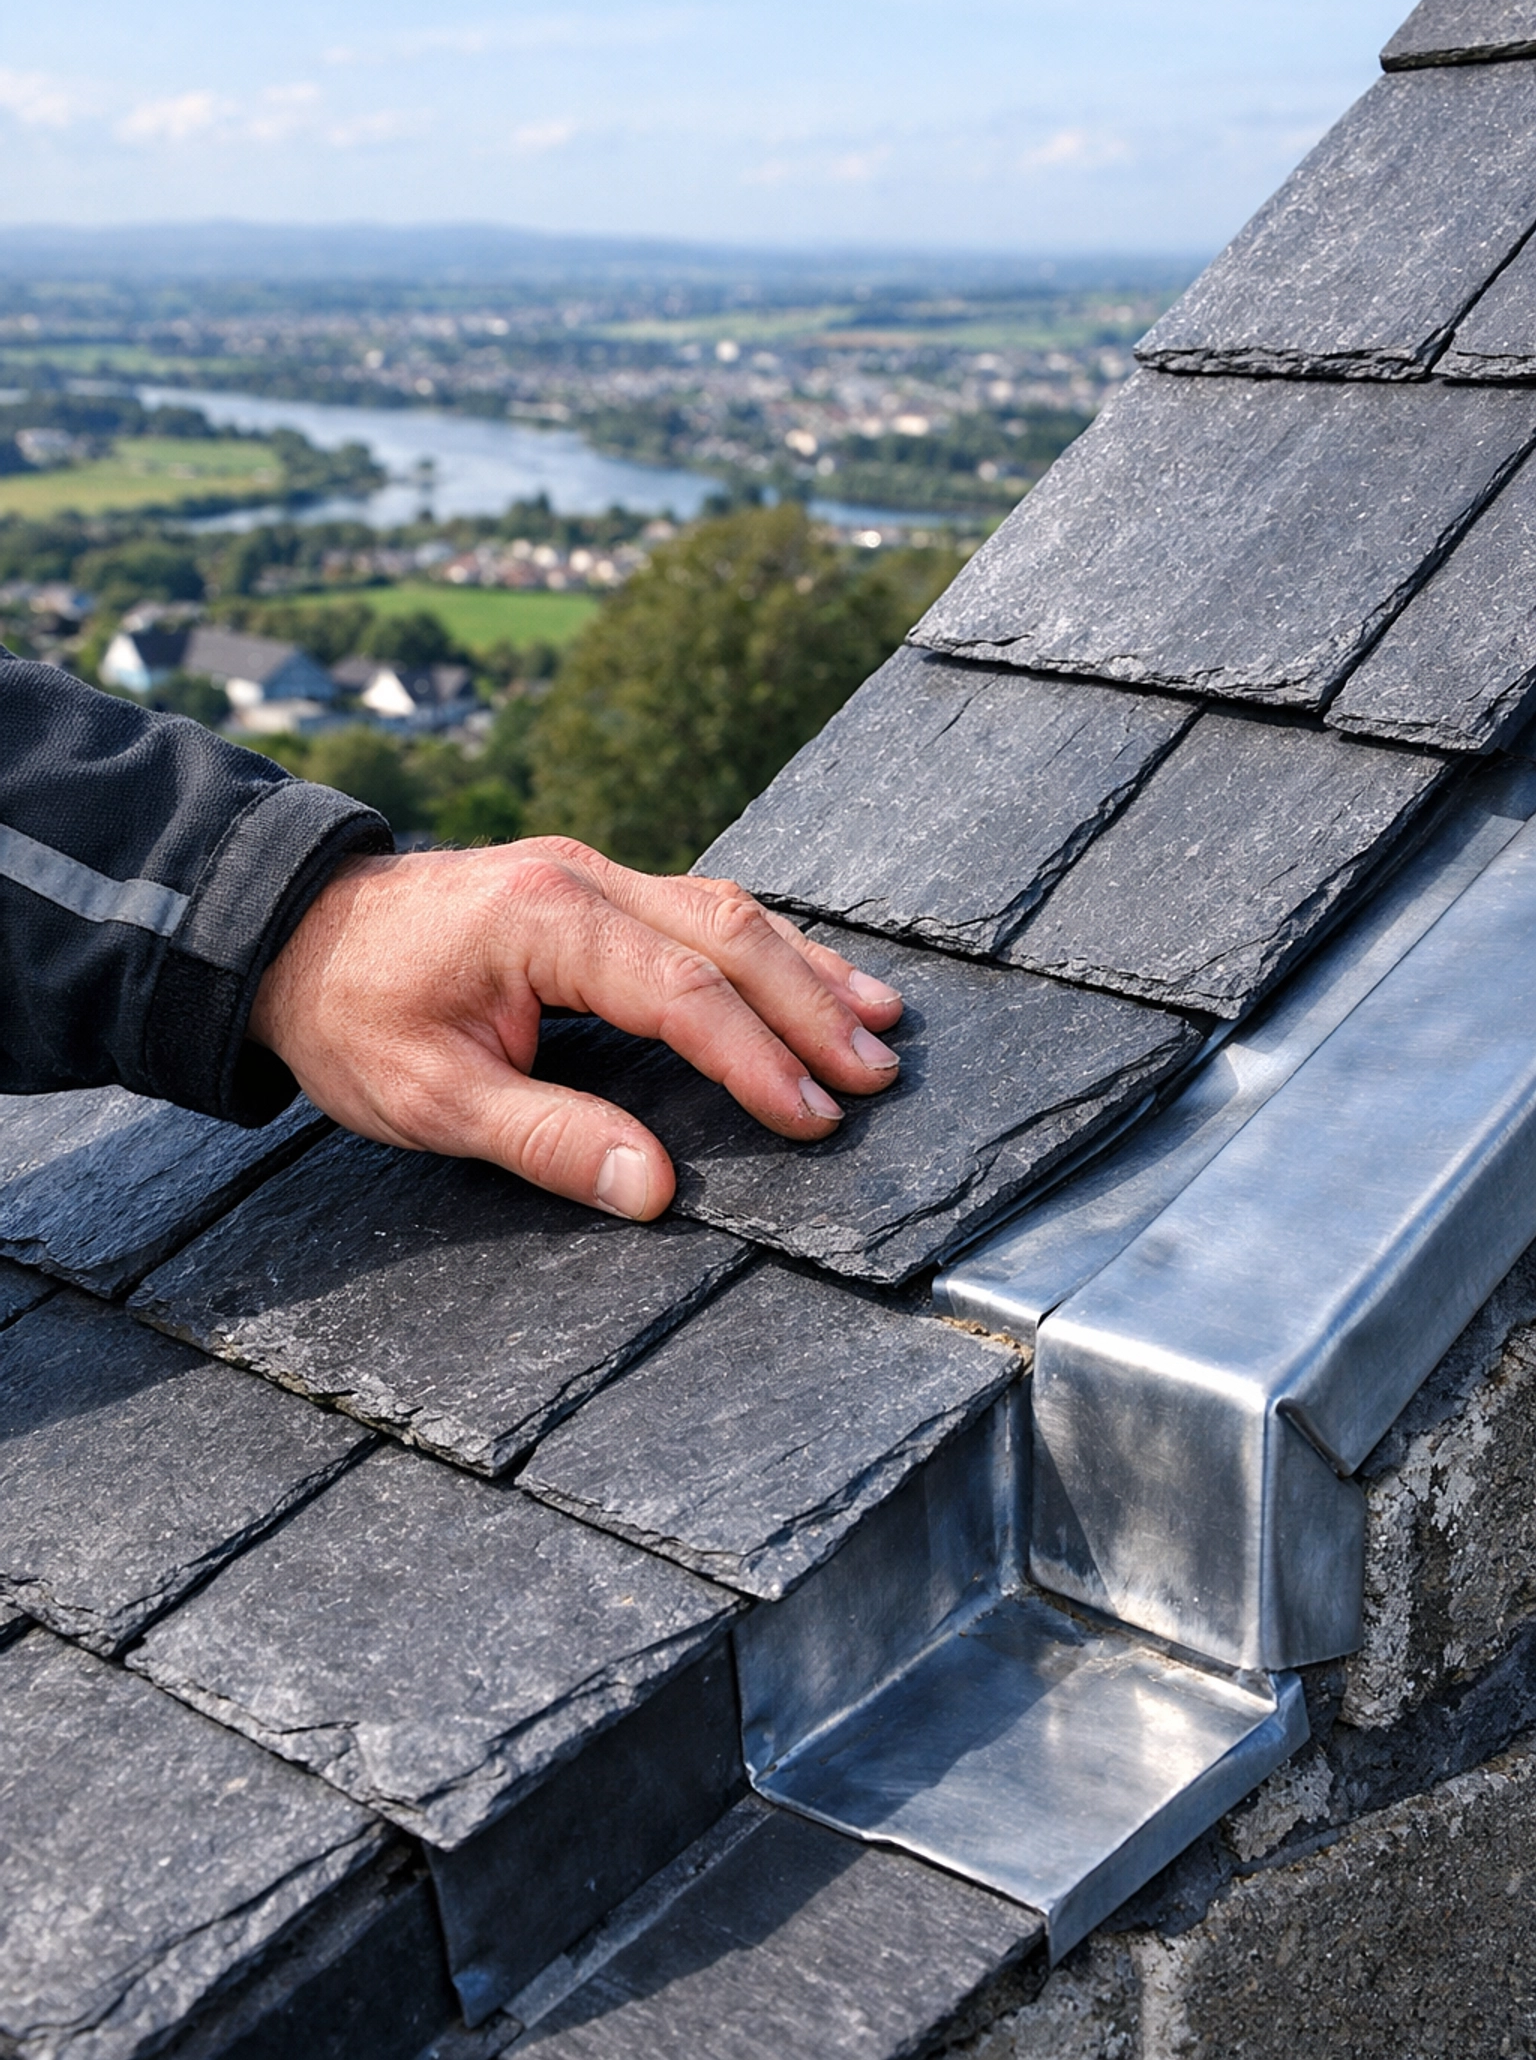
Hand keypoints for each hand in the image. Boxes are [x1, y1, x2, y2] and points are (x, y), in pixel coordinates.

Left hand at [249, 835, 901, 1220]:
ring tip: (880, 1022)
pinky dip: (764, 950)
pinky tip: (807, 979)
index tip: (813, 1117)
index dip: (754, 1059)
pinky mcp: (589, 887)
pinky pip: (698, 910)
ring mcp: (590, 874)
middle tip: (879, 1073)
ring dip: (805, 969)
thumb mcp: (430, 1098)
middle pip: (729, 934)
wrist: (289, 931)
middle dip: (811, 1006)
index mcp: (545, 923)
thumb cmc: (352, 1018)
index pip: (681, 992)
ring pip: (726, 911)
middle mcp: (583, 881)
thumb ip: (549, 1140)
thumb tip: (658, 1190)